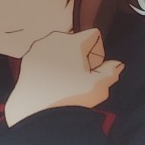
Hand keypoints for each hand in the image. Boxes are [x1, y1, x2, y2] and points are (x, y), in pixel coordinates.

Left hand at [5, 28, 122, 126]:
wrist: (37, 110)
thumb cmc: (70, 96)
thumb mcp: (98, 86)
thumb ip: (110, 72)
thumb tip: (117, 64)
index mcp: (73, 41)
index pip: (93, 35)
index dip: (98, 50)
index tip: (96, 66)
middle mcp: (55, 40)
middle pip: (74, 39)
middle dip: (81, 53)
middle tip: (82, 73)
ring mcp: (38, 48)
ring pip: (58, 46)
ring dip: (64, 57)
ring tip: (66, 78)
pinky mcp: (27, 58)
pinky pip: (44, 55)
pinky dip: (49, 63)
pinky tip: (51, 80)